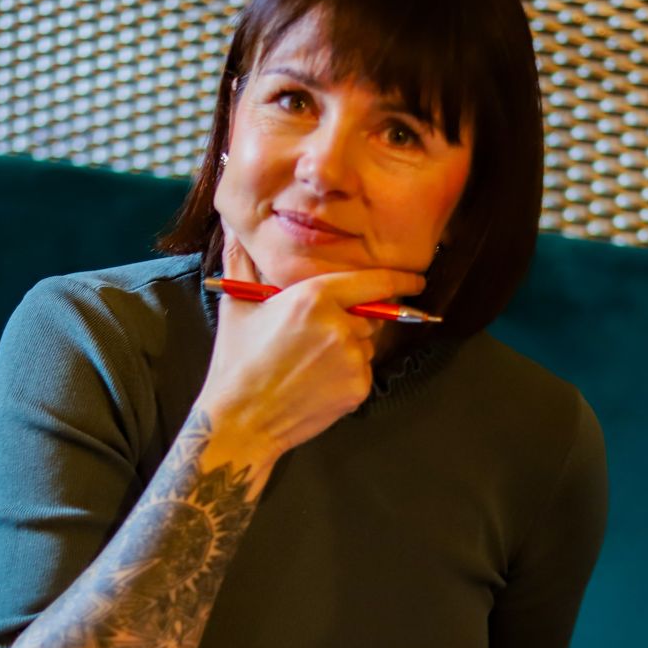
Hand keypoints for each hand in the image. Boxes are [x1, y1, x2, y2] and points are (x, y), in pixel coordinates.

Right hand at [196, 226, 424, 460]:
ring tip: (310, 362)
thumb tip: (232, 228)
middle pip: (369, 315)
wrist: (241, 419)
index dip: (401, 280)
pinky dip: (347, 374)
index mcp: (315, 297)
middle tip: (318, 336)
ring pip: (366, 345)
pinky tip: (316, 381)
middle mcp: (341, 325)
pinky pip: (363, 372)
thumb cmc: (238, 362)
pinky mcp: (358, 388)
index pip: (375, 282)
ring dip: (349, 348)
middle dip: (353, 320)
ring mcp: (353, 359)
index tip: (416, 281)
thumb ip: (241, 261)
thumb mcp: (237, 305)